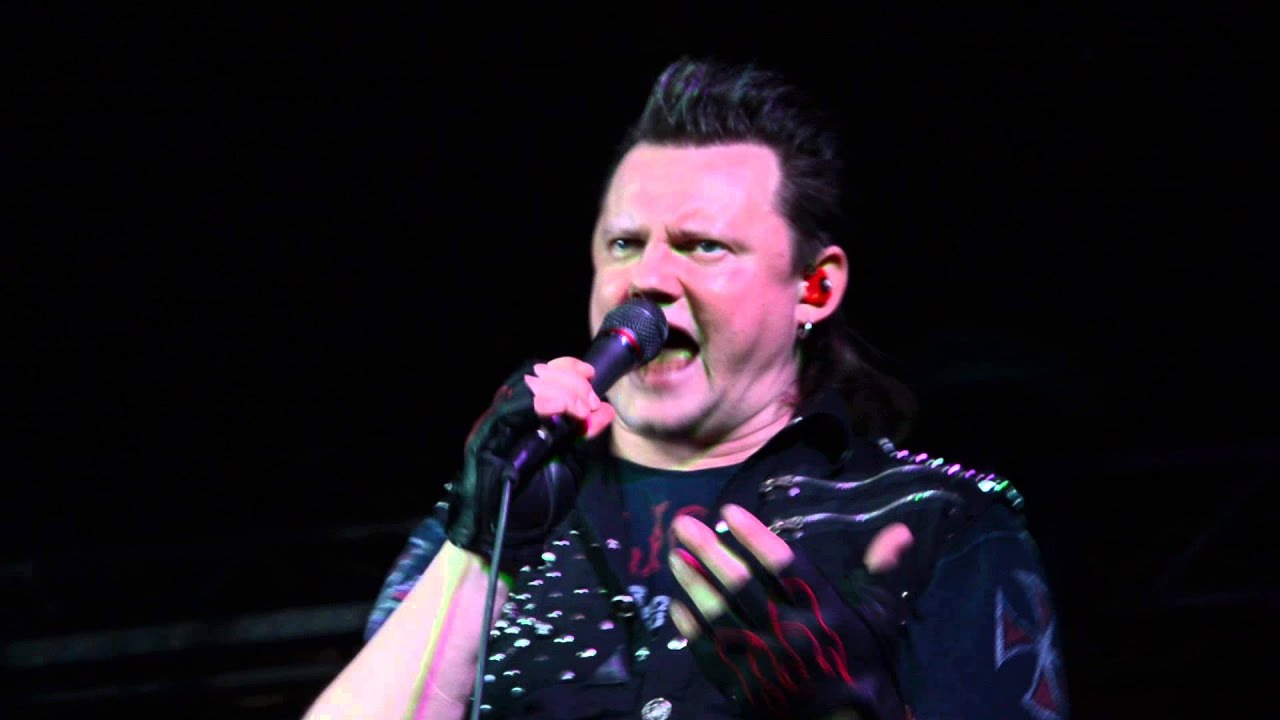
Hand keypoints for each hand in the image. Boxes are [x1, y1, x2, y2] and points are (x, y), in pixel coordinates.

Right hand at [444, 358, 613, 575]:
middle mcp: (508, 418)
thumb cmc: (538, 505)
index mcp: (526, 420)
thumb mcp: (571, 466)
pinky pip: (511, 408)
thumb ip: (584, 438)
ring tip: (580, 409)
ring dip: (560, 390)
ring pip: (525, 386)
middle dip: (570, 382)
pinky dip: (541, 402)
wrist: (510, 537)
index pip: (541, 377)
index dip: (566, 369)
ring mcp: (494, 426)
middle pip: (535, 375)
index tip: (590, 376)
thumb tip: (605, 411)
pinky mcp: (485, 438)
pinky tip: (561, 410)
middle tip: (590, 403)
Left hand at [668, 504, 913, 719]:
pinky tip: (677, 604)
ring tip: (674, 557)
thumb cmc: (860, 662)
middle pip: (742, 585)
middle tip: (684, 524)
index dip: (754, 536)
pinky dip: (691, 628)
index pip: (783, 565)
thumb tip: (898, 530)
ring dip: (694, 583)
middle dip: (710, 551)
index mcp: (823, 611)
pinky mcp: (744, 685)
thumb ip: (880, 573)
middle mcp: (790, 633)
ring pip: (720, 615)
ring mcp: (763, 661)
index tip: (729, 512)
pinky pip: (710, 652)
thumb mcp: (878, 618)